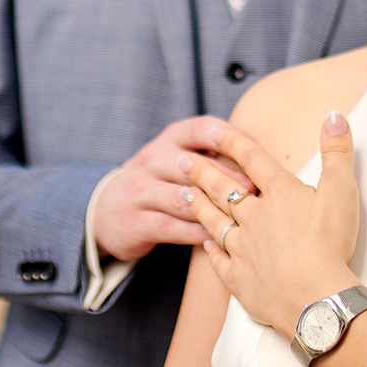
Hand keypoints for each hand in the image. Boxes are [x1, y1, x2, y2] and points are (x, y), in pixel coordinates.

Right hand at [92, 116, 256, 262]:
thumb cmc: (158, 183)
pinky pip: (171, 227)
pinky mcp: (134, 221)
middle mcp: (151, 159)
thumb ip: (212, 158)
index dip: (230, 137)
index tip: (255, 150)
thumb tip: (261, 161)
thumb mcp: (177, 161)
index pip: (201, 128)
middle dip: (228, 177)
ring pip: (184, 198)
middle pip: (195, 165)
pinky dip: (196, 233)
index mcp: (168, 140)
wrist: (106, 211)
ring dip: (214, 208)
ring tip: (242, 217)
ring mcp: (139, 190)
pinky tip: (218, 238)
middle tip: (257, 189)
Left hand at [182, 111, 358, 329]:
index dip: (233, 144)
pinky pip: (219, 262)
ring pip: (214, 222)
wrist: (315, 297)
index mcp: (279, 194)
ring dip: (198, 207)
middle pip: (223, 190)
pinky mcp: (240, 280)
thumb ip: (337, 152)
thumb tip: (335, 115)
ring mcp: (243, 249)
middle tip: (181, 161)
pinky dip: (210, 252)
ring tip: (183, 194)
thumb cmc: (331, 242)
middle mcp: (254, 218)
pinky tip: (203, 245)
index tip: (214, 132)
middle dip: (201, 173)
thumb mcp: (342, 190)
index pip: (253, 161)